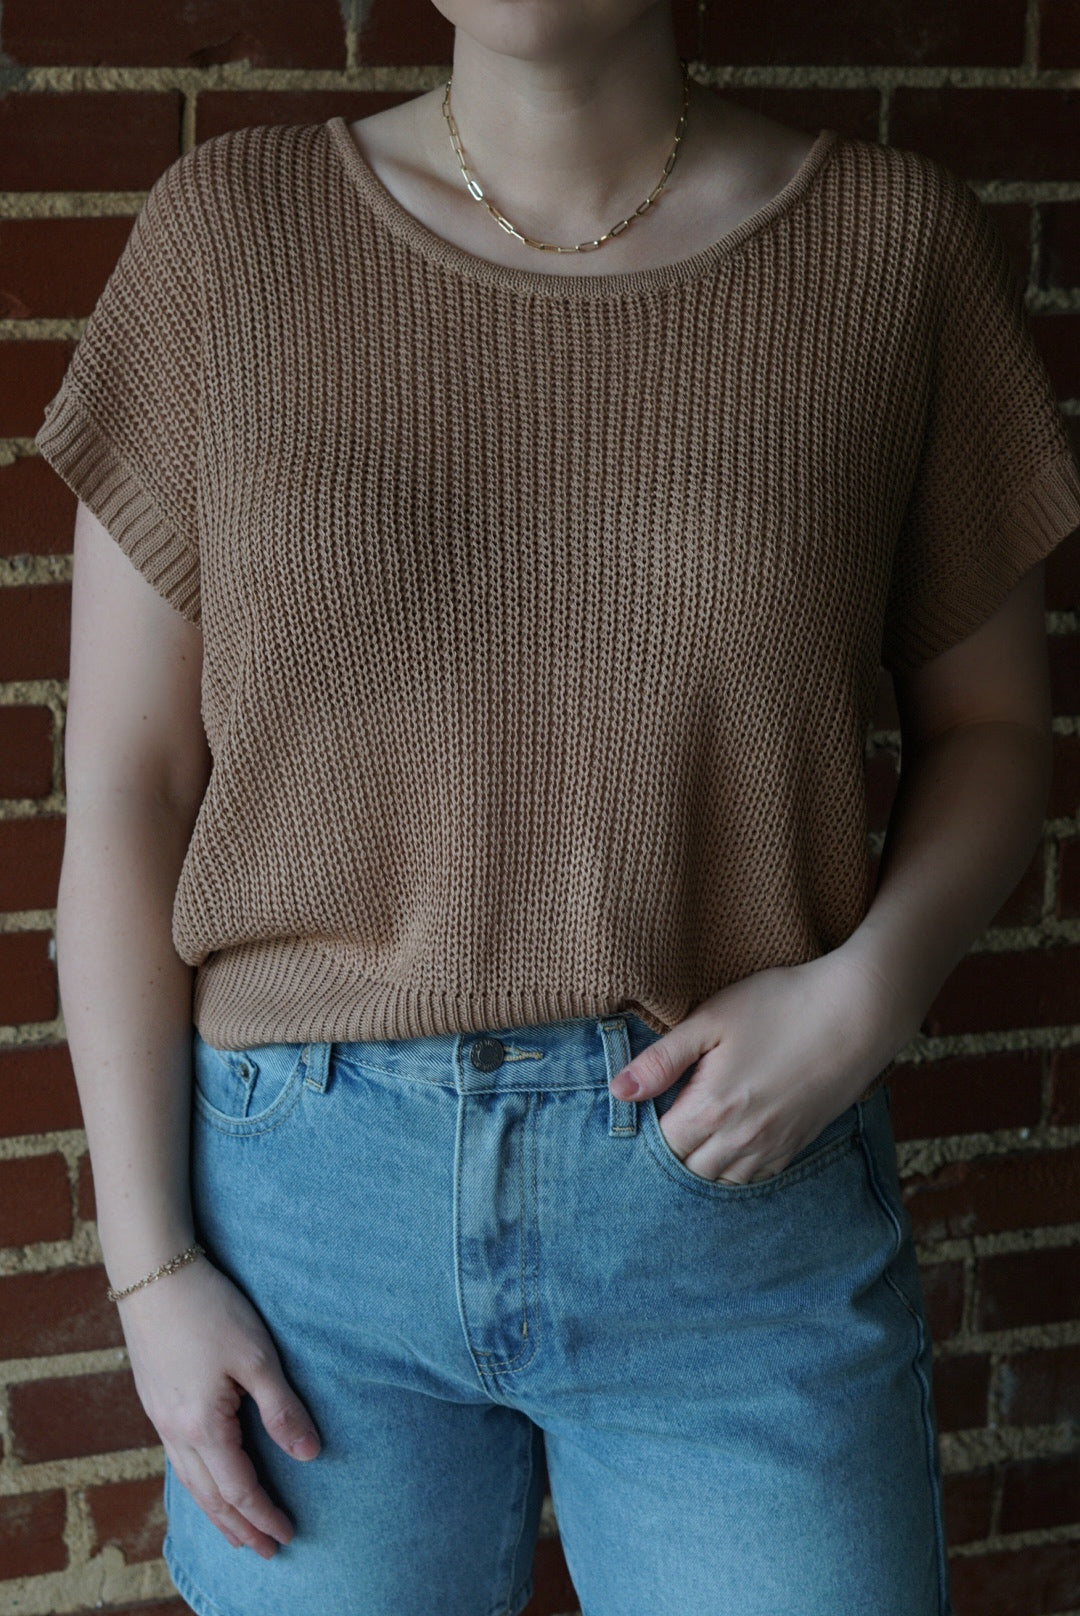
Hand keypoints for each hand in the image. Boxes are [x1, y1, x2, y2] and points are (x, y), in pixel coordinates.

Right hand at [115, 1251, 320, 1556]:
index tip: (288, 1535)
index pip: (240, 1489)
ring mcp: (160, 1419)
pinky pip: (178, 1461)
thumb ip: (282, 1409)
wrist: (153, 1277)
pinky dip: (197, 1485)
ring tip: (237, 1532)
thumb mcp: (257, 1357)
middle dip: (240, 1528)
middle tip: (266, 1551)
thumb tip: (310, 1455)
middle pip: (210, 1498)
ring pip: (190, 1483)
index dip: (265, 1515)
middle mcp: (176, 1433)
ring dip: (216, 1513)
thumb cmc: (211, 1310)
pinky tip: (206, 1482)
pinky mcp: (155, 1401)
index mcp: (203, 1427)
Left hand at [610, 949, 902, 1183]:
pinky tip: (729, 1143)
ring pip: (721, 1180)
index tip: (644, 1109)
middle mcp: (741, 1139)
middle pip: (687, 1170)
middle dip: (672, 1151)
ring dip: (702, 1164)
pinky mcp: (797, 1145)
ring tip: (695, 1134)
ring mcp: (773, 1146)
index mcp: (712, 1108)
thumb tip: (618, 1091)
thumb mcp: (712, 1019)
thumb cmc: (781, 1005)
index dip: (647, 1128)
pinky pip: (755, 1177)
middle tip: (668, 1119)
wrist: (857, 1013)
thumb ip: (662, 1059)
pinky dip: (735, 1168)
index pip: (661, 1144)